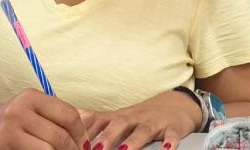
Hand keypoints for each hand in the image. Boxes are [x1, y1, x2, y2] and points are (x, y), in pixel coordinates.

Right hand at [0, 88, 88, 149]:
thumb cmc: (16, 119)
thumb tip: (93, 120)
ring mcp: (8, 133)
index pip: (69, 115)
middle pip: (59, 137)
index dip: (81, 133)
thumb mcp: (36, 109)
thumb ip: (62, 114)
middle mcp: (17, 112)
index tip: (84, 143)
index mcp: (30, 97)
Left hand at [79, 91, 201, 149]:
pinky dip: (170, 142)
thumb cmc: (143, 115)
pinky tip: (167, 149)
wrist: (177, 104)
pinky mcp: (173, 127)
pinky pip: (173, 135)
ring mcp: (155, 122)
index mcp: (120, 116)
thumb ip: (97, 120)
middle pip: (120, 124)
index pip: (100, 121)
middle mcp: (135, 117)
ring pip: (144, 130)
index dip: (87, 130)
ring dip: (134, 141)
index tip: (74, 141)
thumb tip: (72, 116)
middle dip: (107, 137)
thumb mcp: (119, 116)